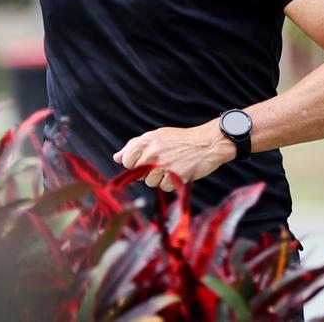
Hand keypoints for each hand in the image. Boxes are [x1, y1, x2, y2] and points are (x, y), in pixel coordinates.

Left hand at [112, 120, 231, 191]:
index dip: (133, 164)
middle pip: (136, 173)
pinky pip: (163, 187)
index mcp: (147, 140)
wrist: (207, 143)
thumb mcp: (157, 136)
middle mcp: (153, 152)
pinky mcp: (174, 176)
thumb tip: (116, 157)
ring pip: (149, 182)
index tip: (142, 162)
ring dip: (158, 178)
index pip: (126, 160)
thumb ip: (135, 145)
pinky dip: (170, 183)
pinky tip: (177, 172)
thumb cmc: (180, 140)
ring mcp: (163, 165)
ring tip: (170, 167)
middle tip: (159, 164)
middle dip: (145, 172)